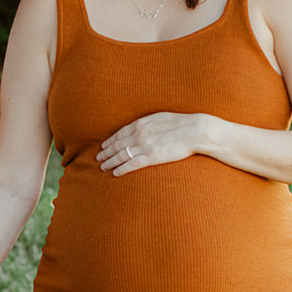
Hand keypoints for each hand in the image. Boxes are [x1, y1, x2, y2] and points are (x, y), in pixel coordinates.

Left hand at [97, 112, 219, 176]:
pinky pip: (132, 164)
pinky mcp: (152, 157)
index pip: (120, 133)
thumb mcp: (160, 117)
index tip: (103, 146)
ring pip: (121, 155)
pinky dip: (122, 169)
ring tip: (102, 167)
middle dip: (106, 152)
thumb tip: (143, 125)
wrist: (194, 130)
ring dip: (110, 162)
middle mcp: (139, 134)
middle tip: (98, 158)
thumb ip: (148, 123)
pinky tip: (115, 173)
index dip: (110, 141)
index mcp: (141, 124)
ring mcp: (145, 146)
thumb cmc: (181, 123)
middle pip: (117, 145)